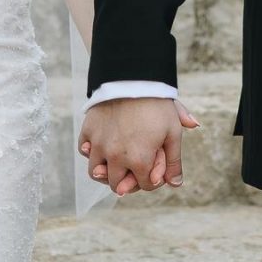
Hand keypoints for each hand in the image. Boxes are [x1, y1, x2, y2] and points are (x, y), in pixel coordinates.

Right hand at [78, 96, 198, 195]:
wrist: (133, 76)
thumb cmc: (157, 105)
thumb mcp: (173, 132)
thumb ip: (174, 161)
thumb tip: (176, 184)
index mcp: (139, 160)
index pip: (144, 185)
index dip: (153, 179)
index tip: (156, 165)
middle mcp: (115, 157)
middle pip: (117, 185)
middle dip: (128, 181)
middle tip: (134, 170)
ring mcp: (98, 144)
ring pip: (95, 172)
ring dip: (106, 171)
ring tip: (116, 162)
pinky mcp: (88, 131)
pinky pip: (84, 150)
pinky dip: (92, 152)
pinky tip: (104, 145)